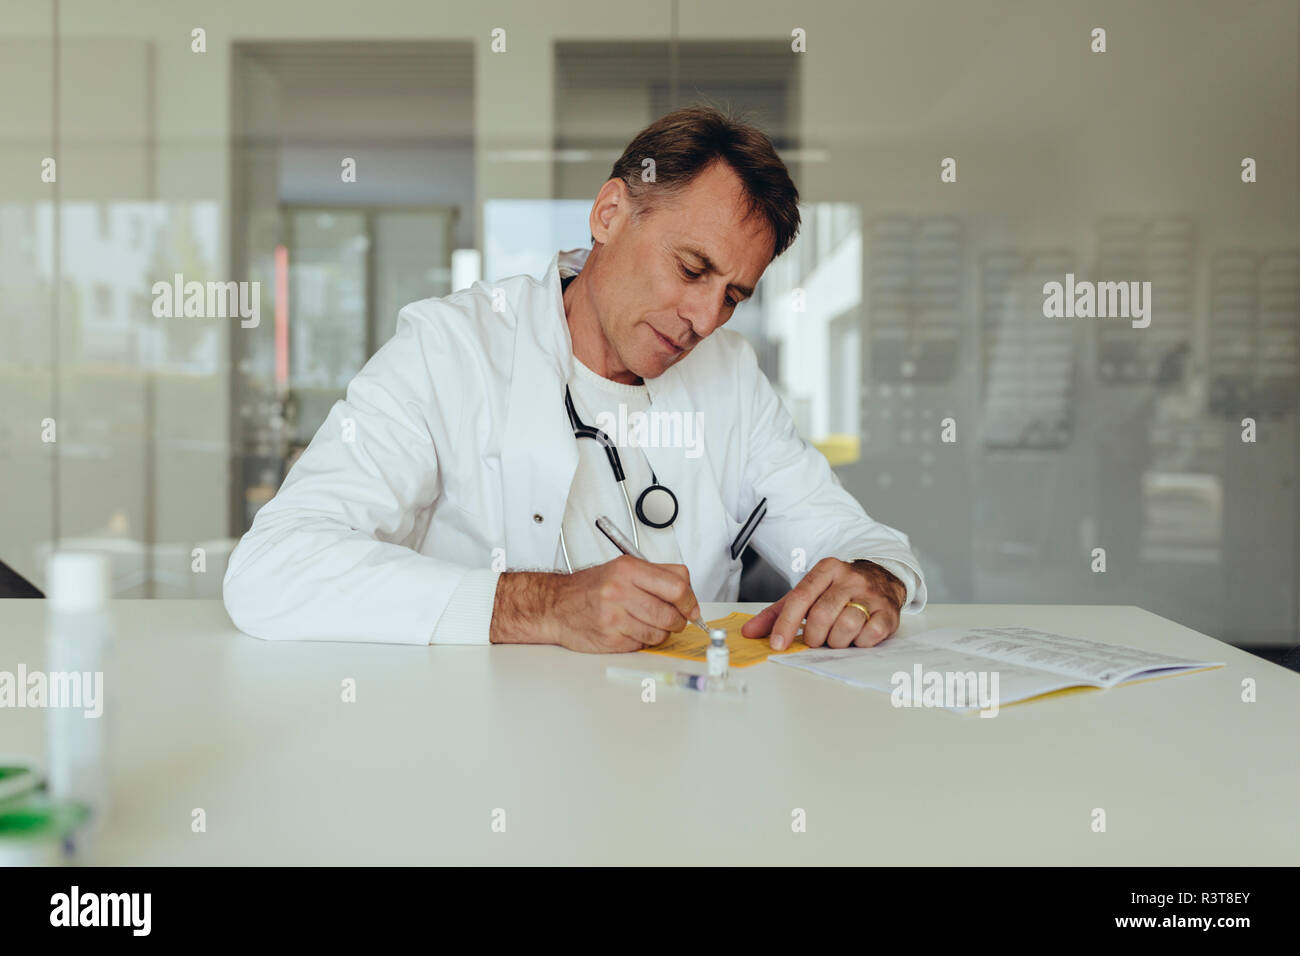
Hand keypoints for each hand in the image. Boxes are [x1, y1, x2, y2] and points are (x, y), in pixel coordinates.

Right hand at [491, 555, 700, 652]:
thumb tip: (689, 595)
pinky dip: (643, 640)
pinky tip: (631, 630)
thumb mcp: (623, 568)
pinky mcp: (611, 638)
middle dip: (678, 620)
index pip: (677, 586)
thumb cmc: (591, 587)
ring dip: (661, 632)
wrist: (557, 605)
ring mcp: (615, 616)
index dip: (690, 600)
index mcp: (628, 569)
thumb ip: (658, 576)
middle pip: (671, 613)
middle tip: (674, 619)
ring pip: (660, 632)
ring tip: (648, 623)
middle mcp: (621, 591)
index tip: (691, 607)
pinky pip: (642, 644)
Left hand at [740, 558, 905, 650]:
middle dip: (813, 636)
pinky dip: (858, 642)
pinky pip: (869, 635)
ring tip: (836, 637)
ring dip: (836, 641)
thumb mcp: (808, 594)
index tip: (777, 644)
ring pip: (846, 626)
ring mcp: (871, 594)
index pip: (800, 597)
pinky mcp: (888, 611)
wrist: (883, 579)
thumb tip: (750, 631)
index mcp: (826, 569)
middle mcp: (849, 578)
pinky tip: (856, 636)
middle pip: (822, 614)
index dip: (786, 624)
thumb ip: (778, 612)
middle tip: (815, 639)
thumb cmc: (839, 591)